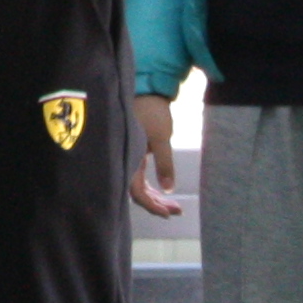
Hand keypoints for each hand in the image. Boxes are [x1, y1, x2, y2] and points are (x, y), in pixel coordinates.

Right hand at [131, 92, 182, 217]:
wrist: (147, 89)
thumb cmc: (151, 112)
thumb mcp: (162, 139)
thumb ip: (165, 165)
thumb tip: (169, 190)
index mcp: (128, 158)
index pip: (137, 193)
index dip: (152, 206)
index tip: (168, 213)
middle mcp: (126, 160)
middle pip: (138, 192)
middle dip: (157, 204)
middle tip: (177, 210)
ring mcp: (129, 156)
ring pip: (140, 185)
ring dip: (156, 196)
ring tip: (173, 205)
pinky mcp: (134, 152)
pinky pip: (140, 176)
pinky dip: (152, 185)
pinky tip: (162, 190)